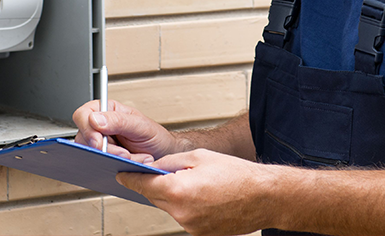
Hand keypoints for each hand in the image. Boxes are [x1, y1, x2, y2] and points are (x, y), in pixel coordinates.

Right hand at [73, 99, 178, 162]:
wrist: (164, 155)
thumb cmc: (154, 136)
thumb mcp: (140, 125)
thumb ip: (118, 121)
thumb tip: (95, 119)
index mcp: (107, 110)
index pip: (83, 115)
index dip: (87, 129)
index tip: (99, 142)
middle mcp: (100, 126)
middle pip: (83, 138)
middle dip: (105, 150)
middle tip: (124, 154)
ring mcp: (100, 144)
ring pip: (91, 154)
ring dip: (113, 159)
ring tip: (132, 158)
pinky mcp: (102, 160)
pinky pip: (97, 166)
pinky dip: (113, 168)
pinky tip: (125, 165)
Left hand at [117, 149, 276, 235]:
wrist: (264, 196)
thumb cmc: (236, 174)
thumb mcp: (198, 156)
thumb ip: (171, 161)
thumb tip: (155, 166)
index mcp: (179, 190)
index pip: (143, 185)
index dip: (130, 178)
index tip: (121, 174)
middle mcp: (182, 213)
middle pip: (155, 197)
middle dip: (154, 184)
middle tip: (157, 171)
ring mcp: (191, 227)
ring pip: (169, 207)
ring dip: (172, 194)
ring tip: (191, 181)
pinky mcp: (200, 234)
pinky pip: (184, 216)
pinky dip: (185, 205)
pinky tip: (201, 194)